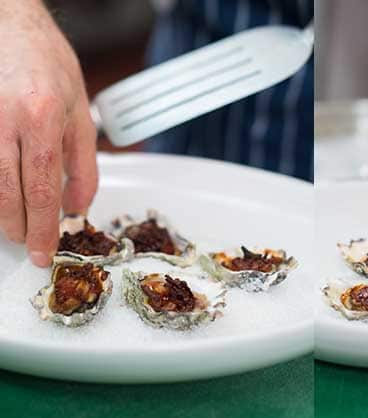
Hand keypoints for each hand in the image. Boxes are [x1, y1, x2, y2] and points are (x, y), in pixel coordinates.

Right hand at [0, 0, 96, 265]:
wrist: (9, 22)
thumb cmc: (47, 63)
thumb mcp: (80, 111)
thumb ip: (83, 163)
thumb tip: (78, 206)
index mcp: (40, 118)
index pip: (42, 188)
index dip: (42, 227)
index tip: (43, 250)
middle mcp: (4, 120)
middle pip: (7, 191)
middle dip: (17, 227)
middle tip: (26, 244)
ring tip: (12, 226)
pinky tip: (1, 197)